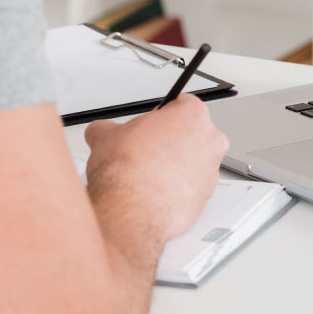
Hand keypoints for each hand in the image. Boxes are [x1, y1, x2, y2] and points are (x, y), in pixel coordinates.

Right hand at [84, 94, 229, 241]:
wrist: (132, 209)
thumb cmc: (129, 171)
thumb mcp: (105, 135)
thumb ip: (107, 128)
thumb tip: (101, 132)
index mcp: (193, 115)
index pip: (181, 104)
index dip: (161, 115)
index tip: (151, 124)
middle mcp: (210, 141)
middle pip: (191, 134)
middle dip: (170, 140)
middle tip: (147, 149)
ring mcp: (211, 171)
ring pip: (194, 162)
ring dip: (175, 166)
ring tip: (148, 174)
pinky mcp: (206, 198)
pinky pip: (191, 188)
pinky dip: (176, 189)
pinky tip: (155, 192)